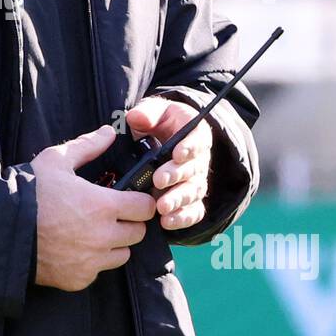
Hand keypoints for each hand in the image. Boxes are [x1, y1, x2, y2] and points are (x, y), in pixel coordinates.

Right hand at [30, 124, 155, 291]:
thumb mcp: (56, 161)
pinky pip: (98, 271)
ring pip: (122, 255)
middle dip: (129, 223)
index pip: (145, 208)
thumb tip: (108, 133)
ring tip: (93, 233)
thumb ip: (87, 146)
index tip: (131, 199)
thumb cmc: (29, 192)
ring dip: (114, 244)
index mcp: (103, 206)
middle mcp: (103, 236)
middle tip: (112, 215)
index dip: (141, 201)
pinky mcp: (79, 279)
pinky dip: (92, 262)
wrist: (1, 229)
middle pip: (138, 233)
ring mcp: (91, 261)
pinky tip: (75, 248)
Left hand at [125, 96, 211, 232]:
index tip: (177, 153)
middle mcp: (199, 160)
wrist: (162, 141)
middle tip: (159, 180)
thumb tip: (136, 117)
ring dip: (178, 200)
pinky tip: (168, 223)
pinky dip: (183, 219)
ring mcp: (195, 181)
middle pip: (194, 170)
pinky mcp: (190, 200)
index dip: (189, 147)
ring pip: (193, 193)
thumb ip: (147, 113)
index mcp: (194, 135)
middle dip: (177, 176)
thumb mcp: (153, 112)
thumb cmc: (159, 124)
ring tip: (162, 207)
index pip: (197, 141)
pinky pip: (193, 212)